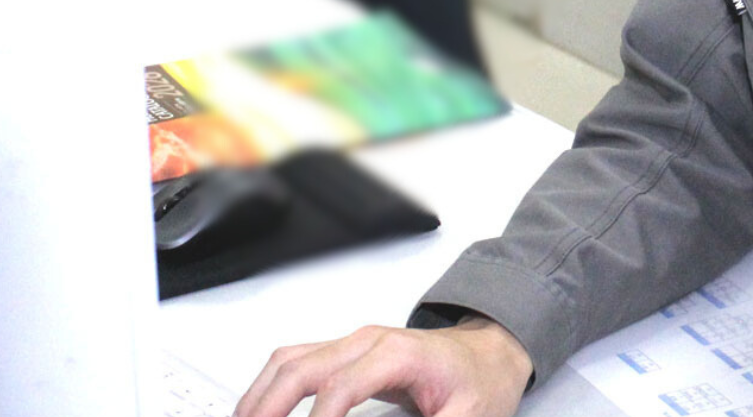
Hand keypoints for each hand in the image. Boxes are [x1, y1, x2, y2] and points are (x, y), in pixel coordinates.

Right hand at [234, 315, 534, 416]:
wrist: (492, 354)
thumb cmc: (480, 383)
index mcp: (399, 354)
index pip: (341, 388)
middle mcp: (369, 342)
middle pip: (301, 368)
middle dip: (269, 408)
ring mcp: (354, 343)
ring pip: (289, 361)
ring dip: (260, 397)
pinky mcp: (346, 353)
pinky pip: (295, 362)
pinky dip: (270, 387)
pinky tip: (259, 411)